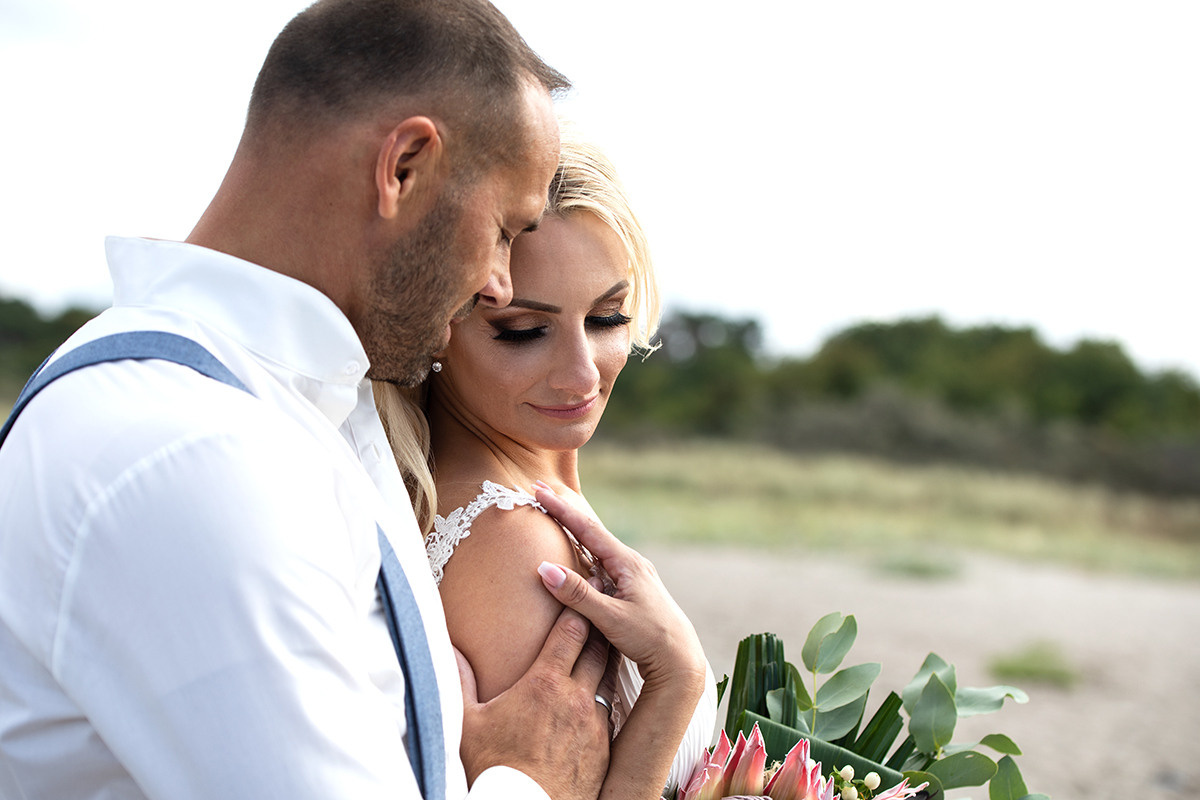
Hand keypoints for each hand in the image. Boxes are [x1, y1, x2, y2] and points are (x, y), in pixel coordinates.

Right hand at [458, 603, 611, 798]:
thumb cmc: (495, 769)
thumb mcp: (468, 722)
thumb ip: (461, 680)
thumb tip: (450, 649)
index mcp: (544, 684)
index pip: (571, 633)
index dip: (576, 611)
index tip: (578, 599)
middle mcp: (575, 697)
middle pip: (597, 649)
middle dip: (598, 628)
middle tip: (600, 612)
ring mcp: (594, 722)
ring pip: (608, 678)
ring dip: (606, 661)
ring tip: (605, 647)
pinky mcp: (604, 746)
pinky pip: (610, 712)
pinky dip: (605, 698)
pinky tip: (598, 696)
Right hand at [533, 483, 706, 690]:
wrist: (680, 660)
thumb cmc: (650, 638)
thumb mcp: (611, 618)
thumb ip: (578, 594)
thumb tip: (545, 569)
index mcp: (627, 563)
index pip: (587, 529)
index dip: (561, 510)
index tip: (539, 491)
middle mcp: (631, 563)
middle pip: (592, 532)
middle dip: (565, 513)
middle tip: (541, 494)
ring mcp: (632, 576)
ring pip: (597, 547)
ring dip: (574, 532)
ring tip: (554, 515)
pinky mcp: (631, 590)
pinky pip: (602, 564)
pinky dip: (583, 553)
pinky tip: (576, 554)